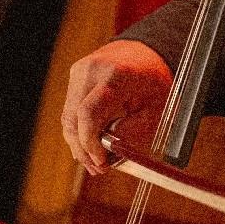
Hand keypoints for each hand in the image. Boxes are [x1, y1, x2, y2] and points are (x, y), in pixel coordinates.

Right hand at [62, 40, 172, 174]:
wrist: (147, 54)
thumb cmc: (155, 84)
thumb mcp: (156, 112)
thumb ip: (132, 133)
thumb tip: (108, 153)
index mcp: (116, 75)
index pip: (88, 113)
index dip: (90, 143)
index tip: (102, 163)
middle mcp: (92, 70)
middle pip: (73, 118)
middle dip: (83, 149)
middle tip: (99, 169)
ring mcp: (80, 71)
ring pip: (68, 117)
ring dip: (79, 143)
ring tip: (97, 163)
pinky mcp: (74, 77)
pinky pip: (71, 110)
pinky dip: (79, 131)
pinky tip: (91, 146)